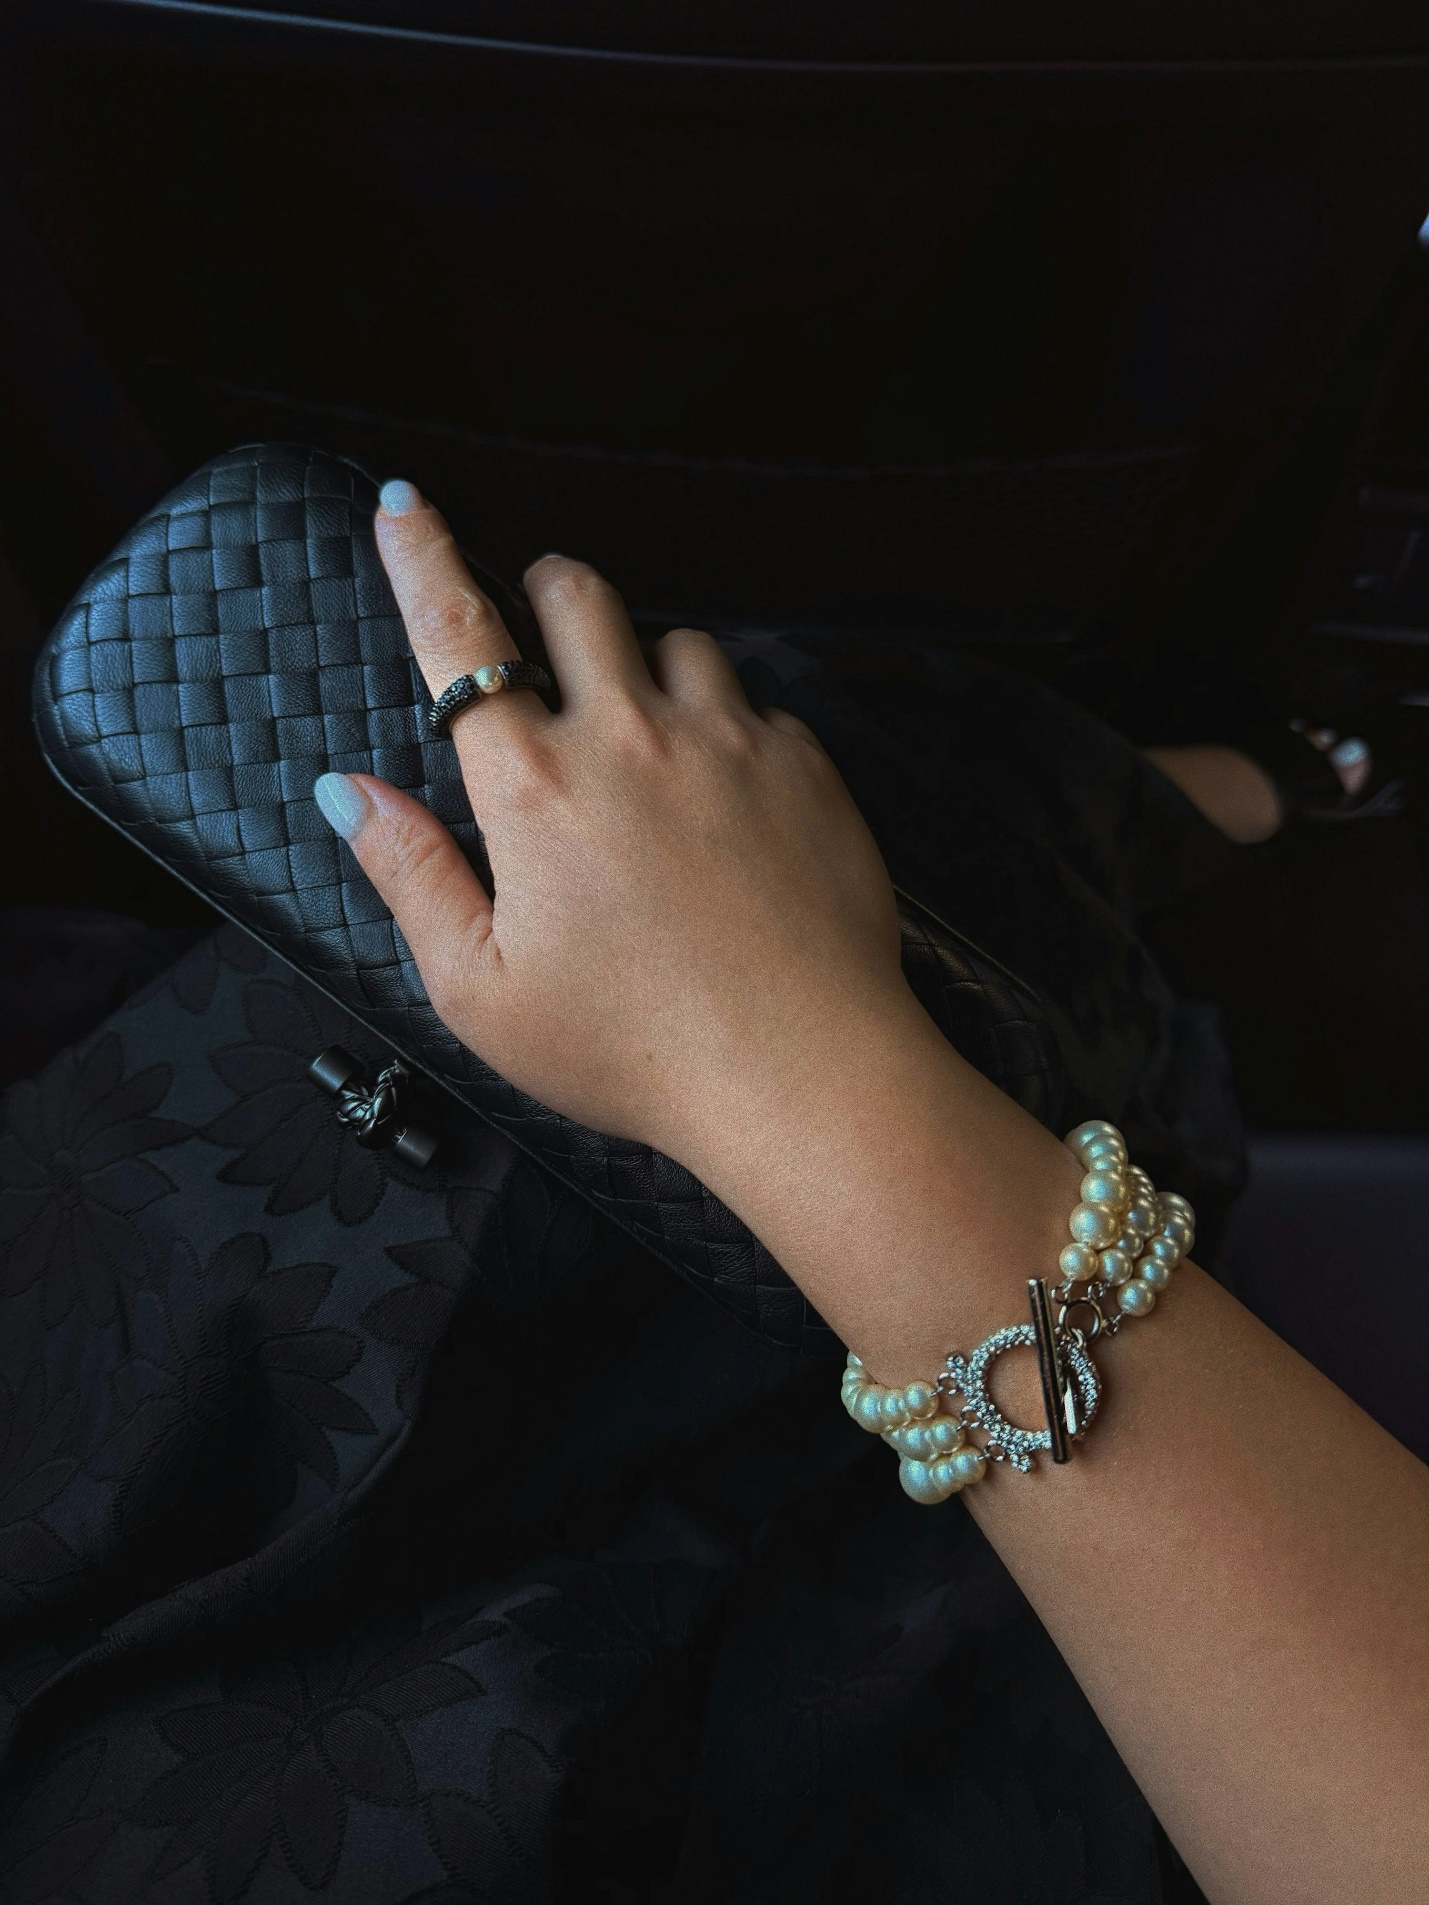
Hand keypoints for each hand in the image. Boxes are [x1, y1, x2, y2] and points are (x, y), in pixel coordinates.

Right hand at [313, 483, 913, 1163]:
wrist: (802, 1073)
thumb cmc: (635, 1046)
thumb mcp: (481, 990)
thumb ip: (410, 874)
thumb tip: (348, 792)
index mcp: (535, 787)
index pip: (459, 636)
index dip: (423, 559)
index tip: (405, 508)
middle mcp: (630, 737)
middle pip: (578, 593)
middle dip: (550, 592)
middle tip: (549, 638)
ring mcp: (727, 741)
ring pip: (678, 639)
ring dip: (648, 667)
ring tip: (649, 743)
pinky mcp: (804, 765)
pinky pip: (756, 702)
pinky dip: (730, 727)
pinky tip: (726, 800)